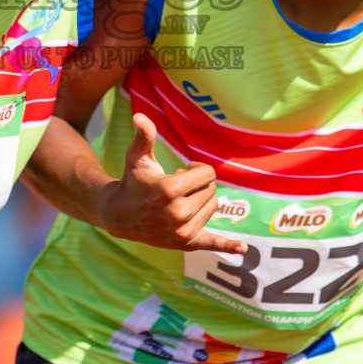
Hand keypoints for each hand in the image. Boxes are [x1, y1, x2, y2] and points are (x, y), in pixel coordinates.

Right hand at [95, 114, 245, 253]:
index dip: (197, 169)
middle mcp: (178, 213)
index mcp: (169, 190)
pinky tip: (242, 248)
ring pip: (213, 207)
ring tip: (180, 200)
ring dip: (202, 200)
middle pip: (211, 190)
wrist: (120, 215)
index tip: (181, 171)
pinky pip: (212, 244)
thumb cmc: (133, 180)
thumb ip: (144, 136)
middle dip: (198, 184)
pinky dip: (228, 246)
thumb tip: (139, 115)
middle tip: (178, 186)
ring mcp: (182, 231)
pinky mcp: (185, 243)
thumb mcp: (137, 156)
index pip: (208, 174)